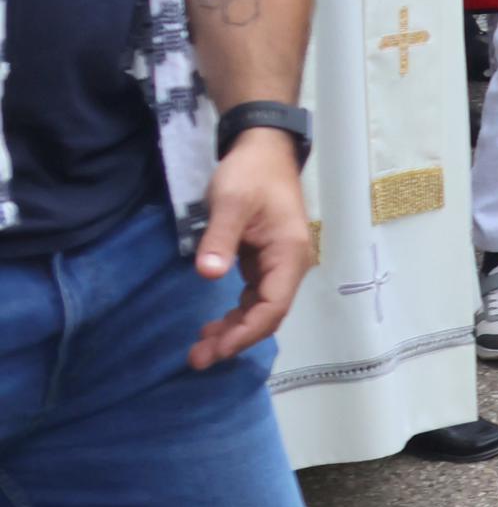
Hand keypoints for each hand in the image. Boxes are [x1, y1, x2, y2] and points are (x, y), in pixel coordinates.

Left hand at [188, 128, 314, 368]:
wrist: (263, 147)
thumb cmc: (250, 174)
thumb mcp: (231, 202)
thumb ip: (220, 239)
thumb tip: (208, 274)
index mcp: (288, 253)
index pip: (273, 306)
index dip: (247, 332)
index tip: (216, 349)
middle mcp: (290, 263)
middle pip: (268, 314)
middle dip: (236, 339)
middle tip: (197, 359)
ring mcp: (279, 263)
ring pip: (261, 308)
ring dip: (234, 330)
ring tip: (200, 349)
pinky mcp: (266, 259)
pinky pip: (255, 297)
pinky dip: (236, 315)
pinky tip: (215, 325)